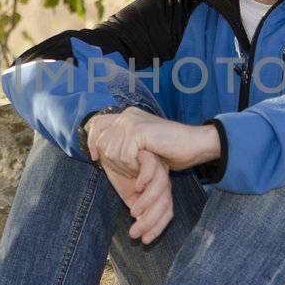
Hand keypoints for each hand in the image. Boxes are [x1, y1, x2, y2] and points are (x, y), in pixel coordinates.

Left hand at [85, 107, 219, 178]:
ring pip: (111, 151)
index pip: (96, 124)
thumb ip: (122, 145)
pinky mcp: (138, 130)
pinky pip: (124, 155)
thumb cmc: (170, 150)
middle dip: (112, 162)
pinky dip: (133, 166)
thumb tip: (97, 151)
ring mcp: (132, 121)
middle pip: (102, 142)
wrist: (193, 145)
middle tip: (131, 169)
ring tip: (139, 168)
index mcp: (127, 116)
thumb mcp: (141, 147)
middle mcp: (127, 115)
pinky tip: (144, 165)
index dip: (91, 141)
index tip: (95, 158)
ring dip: (124, 166)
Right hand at [101, 147, 172, 243]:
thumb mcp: (127, 192)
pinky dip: (146, 179)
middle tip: (134, 234)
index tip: (145, 241)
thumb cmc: (121, 170)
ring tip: (133, 213)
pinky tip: (137, 187)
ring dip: (147, 204)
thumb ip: (135, 205)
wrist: (114, 143)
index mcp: (159, 190)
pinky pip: (152, 168)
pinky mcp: (149, 154)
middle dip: (150, 222)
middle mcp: (162, 180)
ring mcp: (158, 167)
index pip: (166, 212)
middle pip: (164, 205)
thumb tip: (139, 230)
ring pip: (160, 189)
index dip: (156, 228)